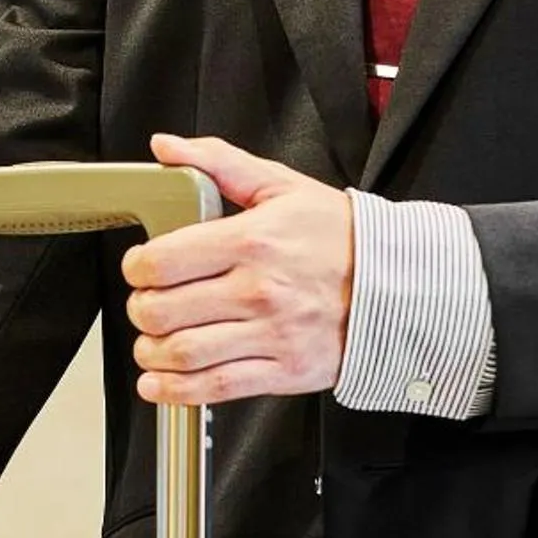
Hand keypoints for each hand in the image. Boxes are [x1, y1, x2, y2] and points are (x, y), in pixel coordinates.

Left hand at [124, 134, 353, 402]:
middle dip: (141, 310)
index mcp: (253, 240)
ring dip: (152, 352)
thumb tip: (165, 147)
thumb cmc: (339, 236)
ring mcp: (273, 333)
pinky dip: (177, 391)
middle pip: (166, 310)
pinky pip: (218, 387)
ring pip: (185, 352)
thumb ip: (217, 162)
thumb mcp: (280, 184)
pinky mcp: (286, 370)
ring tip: (150, 343)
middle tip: (144, 305)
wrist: (400, 284)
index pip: (165, 261)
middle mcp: (260, 290)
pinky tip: (159, 382)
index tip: (139, 269)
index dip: (137, 267)